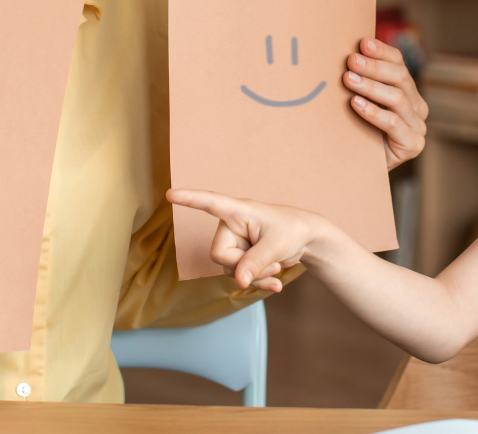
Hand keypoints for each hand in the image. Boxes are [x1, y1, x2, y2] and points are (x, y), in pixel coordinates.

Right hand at [168, 188, 327, 292]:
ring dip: (254, 276)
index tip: (170, 194)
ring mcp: (234, 243)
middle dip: (245, 266)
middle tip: (272, 263)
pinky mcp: (240, 258)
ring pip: (229, 270)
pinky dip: (257, 282)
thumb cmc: (292, 230)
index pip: (210, 203)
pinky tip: (275, 284)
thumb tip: (238, 281)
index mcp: (238, 211)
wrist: (306, 240)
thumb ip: (256, 262)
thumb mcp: (277, 245)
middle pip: (220, 255)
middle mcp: (231, 226)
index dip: (189, 199)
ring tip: (276, 268)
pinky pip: (238, 277)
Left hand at [343, 38, 427, 168]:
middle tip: (351, 61)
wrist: (358, 169)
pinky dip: (374, 112)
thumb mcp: (359, 101)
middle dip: (374, 67)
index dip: (382, 52)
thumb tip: (343, 51)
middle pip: (400, 78)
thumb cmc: (357, 131)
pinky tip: (356, 104)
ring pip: (397, 98)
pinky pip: (393, 124)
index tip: (362, 43)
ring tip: (349, 80)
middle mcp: (417, 106)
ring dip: (371, 87)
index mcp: (408, 91)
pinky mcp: (413, 145)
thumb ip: (359, 79)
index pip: (399, 64)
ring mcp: (418, 126)